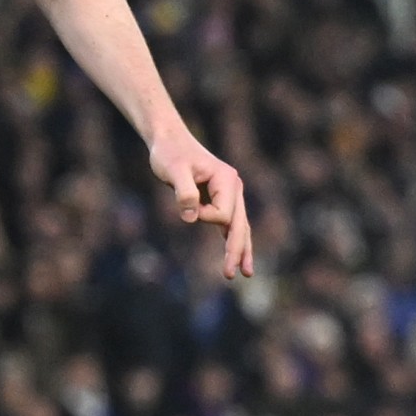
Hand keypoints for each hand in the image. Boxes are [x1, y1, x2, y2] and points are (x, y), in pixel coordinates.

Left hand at [151, 128, 254, 278]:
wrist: (169, 140)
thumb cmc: (170, 153)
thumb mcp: (173, 170)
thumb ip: (184, 192)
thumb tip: (192, 218)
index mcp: (227, 180)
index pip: (224, 214)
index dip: (205, 217)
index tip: (188, 207)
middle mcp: (233, 187)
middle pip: (239, 225)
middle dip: (236, 250)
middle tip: (230, 274)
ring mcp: (229, 194)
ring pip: (239, 227)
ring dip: (241, 249)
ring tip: (245, 273)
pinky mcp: (220, 199)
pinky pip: (230, 223)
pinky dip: (233, 240)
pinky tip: (237, 256)